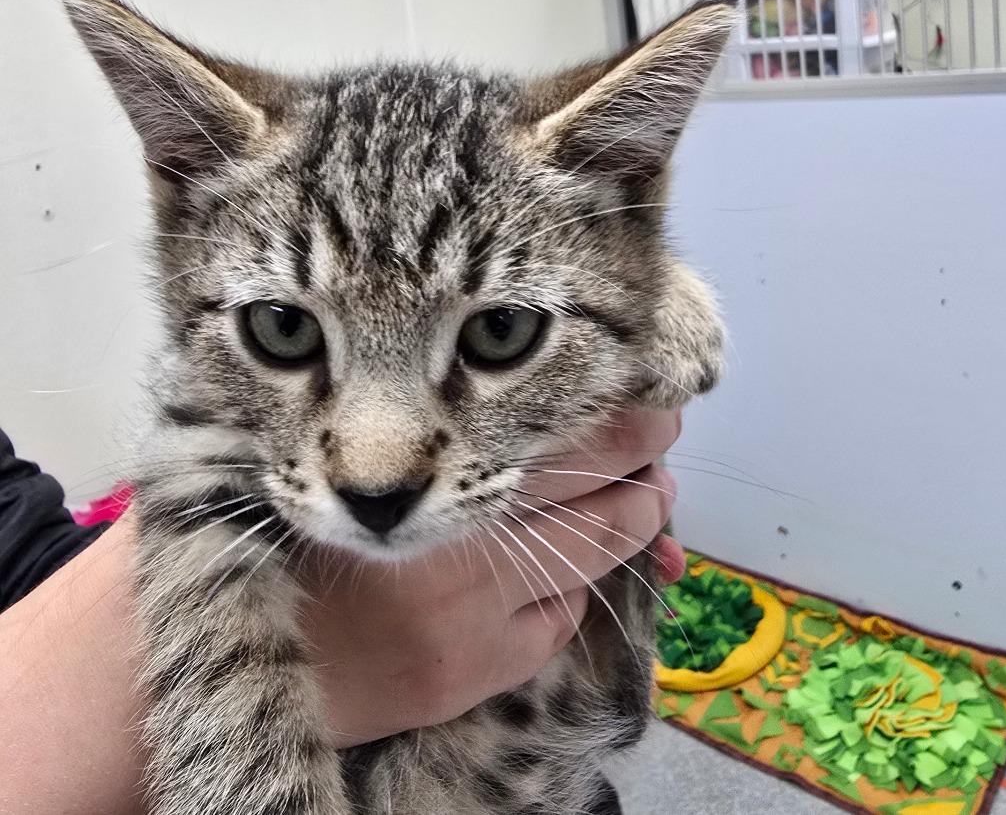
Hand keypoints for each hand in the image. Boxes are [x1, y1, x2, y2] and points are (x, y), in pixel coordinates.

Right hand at [304, 406, 682, 747]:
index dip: (623, 428)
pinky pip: (559, 623)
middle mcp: (468, 556)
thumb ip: (438, 442)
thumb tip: (538, 416)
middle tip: (665, 435)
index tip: (652, 405)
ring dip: (632, 524)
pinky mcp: (483, 674)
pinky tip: (581, 567)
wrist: (266, 656)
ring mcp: (483, 622)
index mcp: (437, 492)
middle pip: (594, 507)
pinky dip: (578, 588)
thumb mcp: (360, 467)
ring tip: (651, 496)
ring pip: (589, 563)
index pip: (564, 450)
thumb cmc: (307, 545)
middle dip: (643, 469)